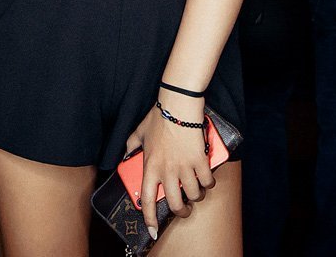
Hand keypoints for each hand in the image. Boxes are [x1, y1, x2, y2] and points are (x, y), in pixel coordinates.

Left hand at [124, 92, 214, 235]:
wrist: (178, 105)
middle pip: (175, 203)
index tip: (152, 230)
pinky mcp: (200, 160)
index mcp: (150, 167)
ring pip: (195, 194)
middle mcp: (167, 171)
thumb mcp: (139, 132)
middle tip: (184, 208)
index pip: (147, 200)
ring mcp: (184, 167)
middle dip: (182, 211)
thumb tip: (126, 154)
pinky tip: (207, 179)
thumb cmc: (159, 116)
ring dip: (198, 195)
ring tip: (197, 190)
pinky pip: (208, 181)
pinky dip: (209, 183)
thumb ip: (131, 145)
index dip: (149, 219)